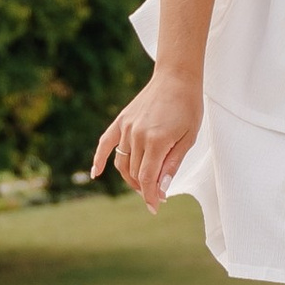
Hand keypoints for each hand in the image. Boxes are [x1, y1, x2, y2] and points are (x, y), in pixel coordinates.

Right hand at [89, 73, 203, 211]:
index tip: (155, 207)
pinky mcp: (121, 121)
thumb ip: (172, 164)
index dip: (150, 196)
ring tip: (143, 186)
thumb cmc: (188, 107)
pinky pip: (105, 143)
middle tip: (159, 194)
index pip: (148, 178)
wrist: (177, 77)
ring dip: (131, 178)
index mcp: (157, 141)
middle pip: (135, 173)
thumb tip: (161, 188)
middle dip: (145, 188)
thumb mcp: (189, 138)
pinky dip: (98, 159)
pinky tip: (94, 174)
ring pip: (122, 163)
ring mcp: (126, 127)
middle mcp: (137, 135)